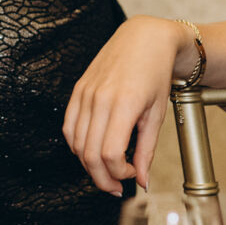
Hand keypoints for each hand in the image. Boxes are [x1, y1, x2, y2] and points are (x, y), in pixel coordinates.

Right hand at [62, 15, 190, 192]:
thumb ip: (147, 149)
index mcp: (124, 104)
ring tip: (106, 169)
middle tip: (117, 185)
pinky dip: (77, 146)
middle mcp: (100, 99)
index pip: (109, 154)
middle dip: (103, 178)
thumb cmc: (155, 72)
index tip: (133, 173)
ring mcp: (85, 93)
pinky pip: (68, 127)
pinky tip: (92, 150)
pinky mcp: (77, 90)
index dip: (119, 173)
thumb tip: (142, 181)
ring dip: (89, 165)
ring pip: (76, 144)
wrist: (144, 39)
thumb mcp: (157, 113)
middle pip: (89, 154)